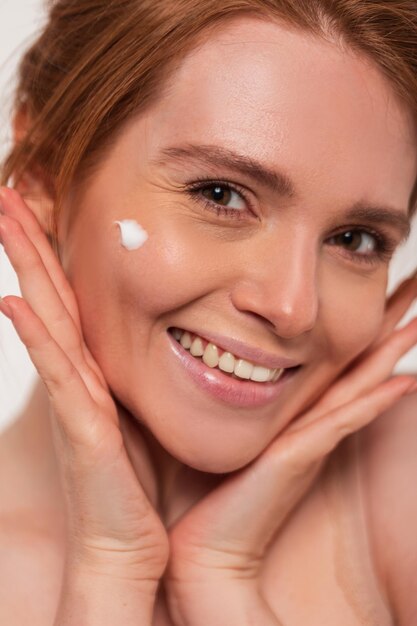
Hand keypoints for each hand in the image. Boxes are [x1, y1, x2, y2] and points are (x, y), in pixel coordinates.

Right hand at [0, 188, 168, 623]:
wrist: (143, 547)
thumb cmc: (154, 483)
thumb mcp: (162, 415)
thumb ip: (166, 376)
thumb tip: (195, 341)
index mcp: (102, 371)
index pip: (77, 297)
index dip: (61, 249)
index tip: (53, 202)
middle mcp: (82, 377)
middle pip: (53, 293)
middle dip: (31, 239)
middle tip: (12, 186)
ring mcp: (76, 400)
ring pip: (46, 318)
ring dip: (25, 266)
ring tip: (5, 215)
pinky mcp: (81, 430)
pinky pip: (57, 373)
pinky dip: (34, 338)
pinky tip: (12, 301)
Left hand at [164, 272, 416, 625]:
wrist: (208, 546)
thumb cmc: (210, 490)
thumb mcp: (221, 428)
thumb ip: (225, 400)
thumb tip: (212, 361)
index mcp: (295, 412)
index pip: (334, 360)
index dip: (359, 329)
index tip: (381, 293)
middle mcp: (311, 422)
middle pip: (357, 365)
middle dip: (387, 329)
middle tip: (413, 290)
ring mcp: (311, 439)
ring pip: (360, 386)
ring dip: (390, 354)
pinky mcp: (301, 456)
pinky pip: (343, 421)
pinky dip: (373, 401)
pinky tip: (403, 381)